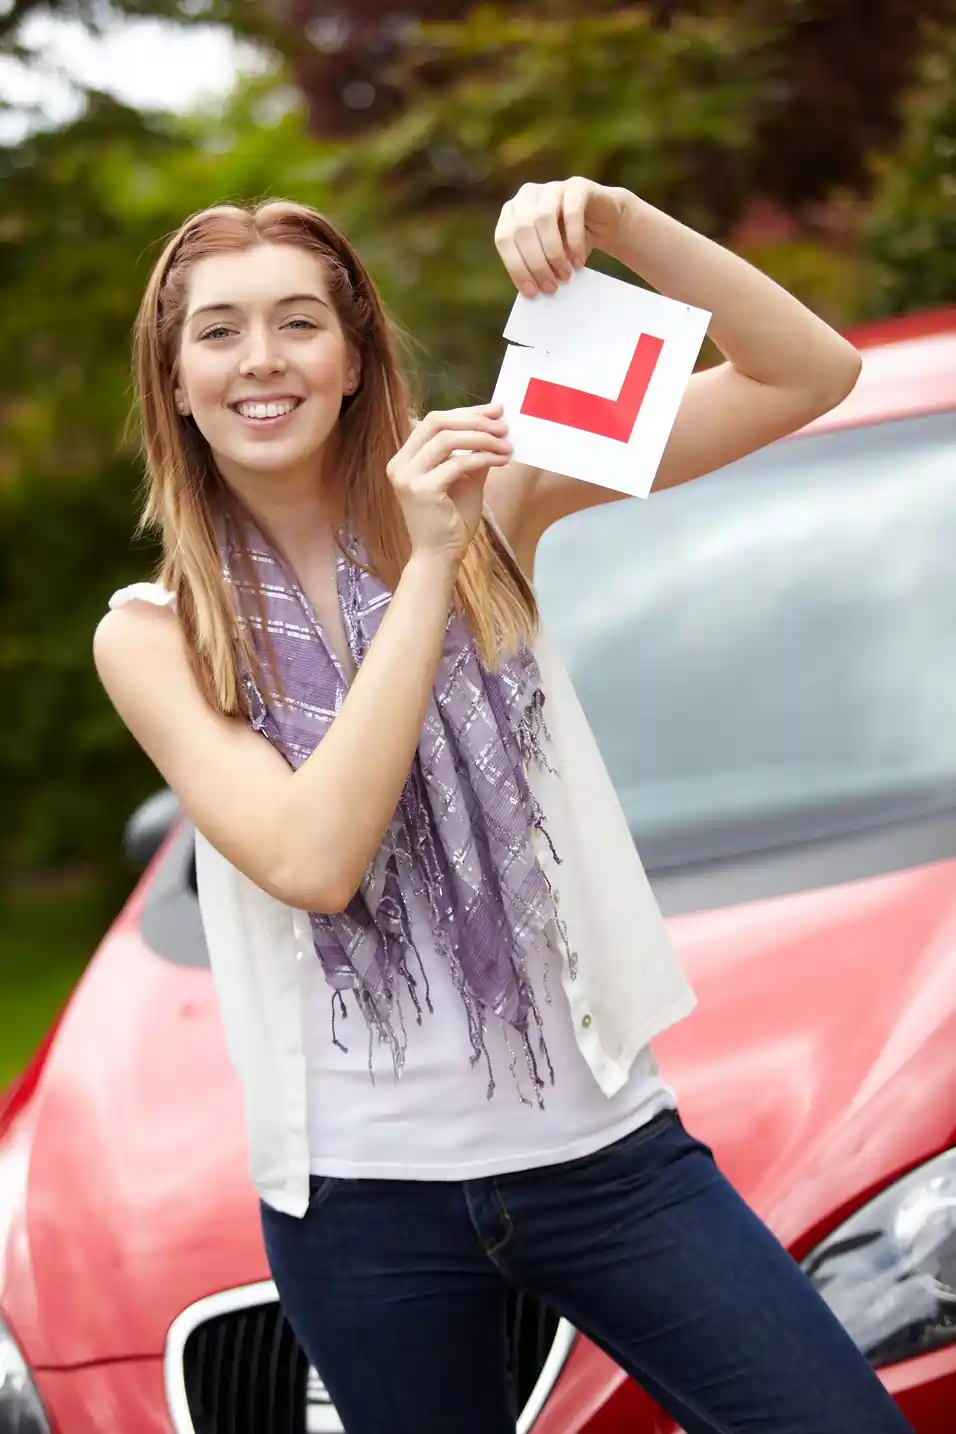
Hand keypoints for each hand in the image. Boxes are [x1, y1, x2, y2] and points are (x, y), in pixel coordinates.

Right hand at [386, 403, 512, 565]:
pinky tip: (501, 461)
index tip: (495, 410)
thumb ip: (473, 452)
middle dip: (474, 420)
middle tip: (503, 426)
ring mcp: (407, 476)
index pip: (435, 421)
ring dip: (482, 438)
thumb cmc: (451, 521)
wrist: (440, 557)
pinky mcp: (422, 490)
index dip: (466, 412)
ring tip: (506, 445)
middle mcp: (400, 464)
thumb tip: (494, 425)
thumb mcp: (465, 479)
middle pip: (437, 422)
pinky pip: (457, 463)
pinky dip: (483, 457)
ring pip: (447, 439)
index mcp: (405, 458)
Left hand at [495, 178, 627, 297]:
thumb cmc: (569, 244)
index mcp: (512, 213)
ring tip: (565, 275)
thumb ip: (535, 266)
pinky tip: (579, 261)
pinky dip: (575, 240)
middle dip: (536, 263)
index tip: (531, 292)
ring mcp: (551, 188)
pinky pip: (571, 211)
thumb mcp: (546, 257)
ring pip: (543, 219)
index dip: (516, 267)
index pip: (504, 239)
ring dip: (554, 253)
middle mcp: (527, 196)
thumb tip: (531, 290)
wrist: (603, 221)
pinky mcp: (576, 186)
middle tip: (551, 287)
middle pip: (522, 230)